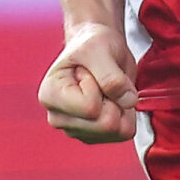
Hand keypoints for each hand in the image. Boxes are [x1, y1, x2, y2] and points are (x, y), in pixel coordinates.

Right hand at [38, 20, 138, 143]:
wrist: (98, 48)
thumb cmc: (92, 44)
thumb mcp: (100, 49)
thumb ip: (111, 76)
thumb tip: (128, 101)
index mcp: (50, 95)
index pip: (91, 108)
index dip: (102, 88)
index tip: (91, 73)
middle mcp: (57, 117)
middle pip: (104, 125)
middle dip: (115, 101)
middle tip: (103, 82)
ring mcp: (74, 129)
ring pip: (115, 132)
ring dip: (121, 108)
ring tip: (107, 89)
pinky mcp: (92, 135)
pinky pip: (122, 134)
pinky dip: (126, 116)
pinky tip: (114, 100)